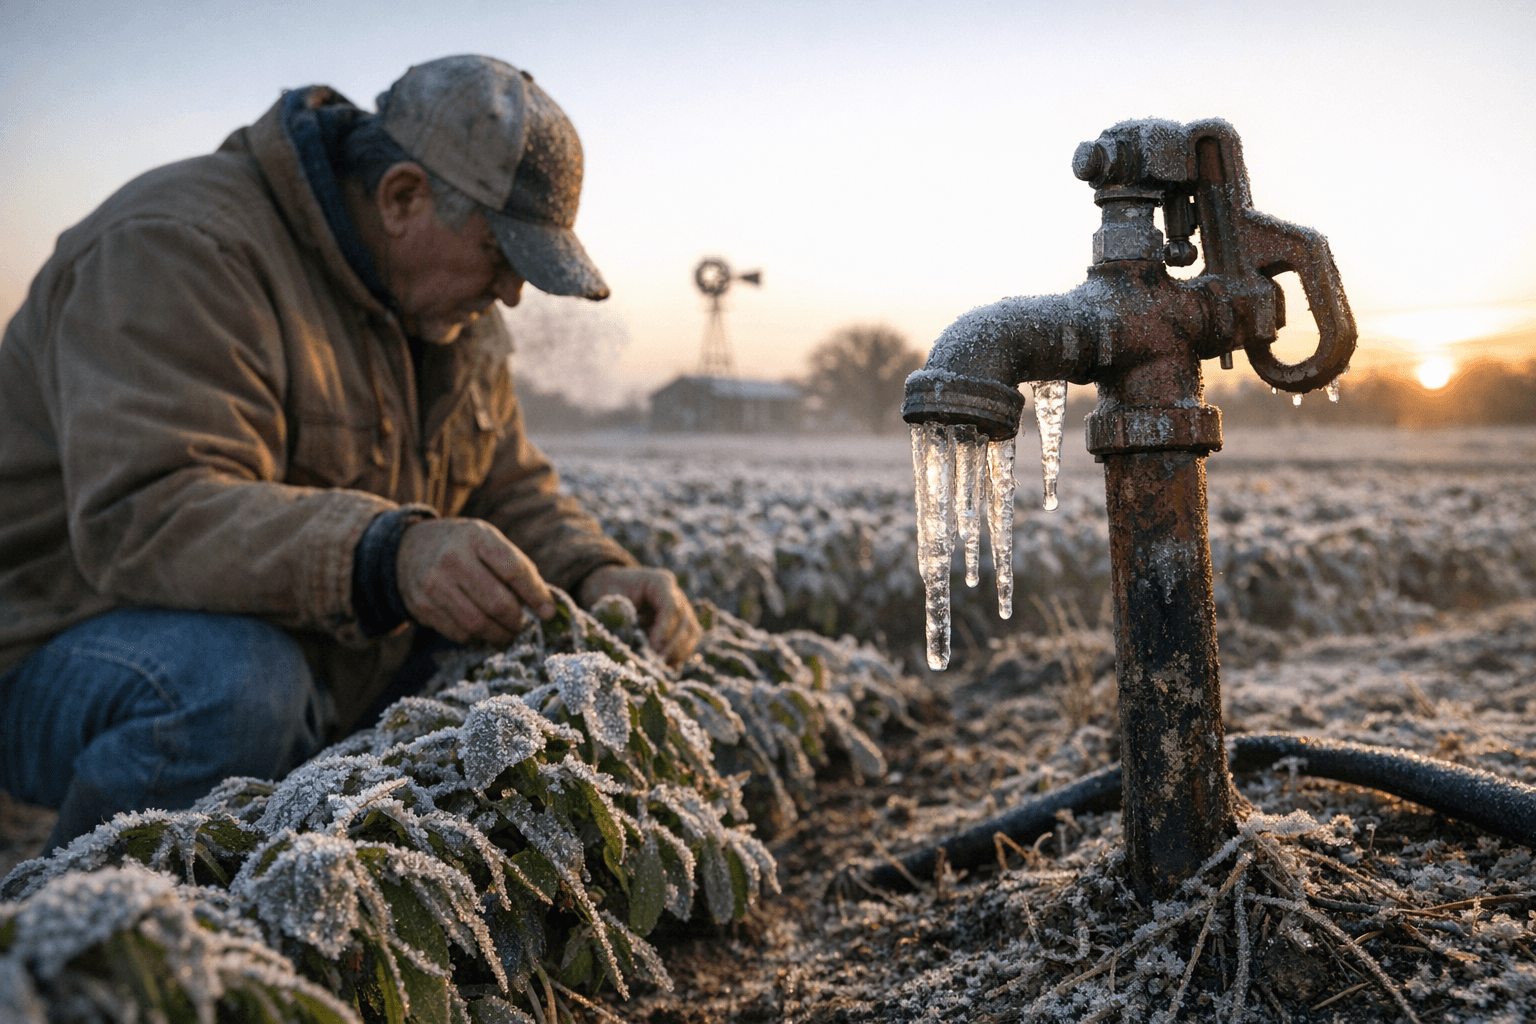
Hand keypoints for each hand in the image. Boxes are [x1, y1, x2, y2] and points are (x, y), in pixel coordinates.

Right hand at [397, 518, 555, 643]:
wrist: (407, 548)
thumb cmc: (461, 546)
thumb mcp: (487, 541)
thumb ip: (516, 568)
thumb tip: (545, 607)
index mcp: (477, 537)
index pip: (514, 570)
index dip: (536, 595)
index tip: (549, 612)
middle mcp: (453, 559)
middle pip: (497, 603)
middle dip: (516, 621)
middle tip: (522, 626)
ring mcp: (434, 584)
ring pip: (478, 624)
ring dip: (499, 635)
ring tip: (507, 634)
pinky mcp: (422, 607)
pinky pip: (458, 633)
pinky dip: (477, 639)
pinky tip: (483, 634)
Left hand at [579, 566, 701, 667]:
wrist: (611, 586)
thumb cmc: (609, 591)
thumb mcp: (610, 599)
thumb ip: (620, 615)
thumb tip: (627, 637)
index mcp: (659, 582)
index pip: (671, 605)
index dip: (666, 627)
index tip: (655, 646)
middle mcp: (675, 593)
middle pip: (685, 619)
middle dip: (675, 642)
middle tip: (661, 659)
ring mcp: (680, 608)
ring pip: (692, 630)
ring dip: (682, 650)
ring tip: (668, 665)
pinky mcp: (678, 623)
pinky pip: (688, 639)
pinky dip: (681, 653)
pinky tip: (671, 665)